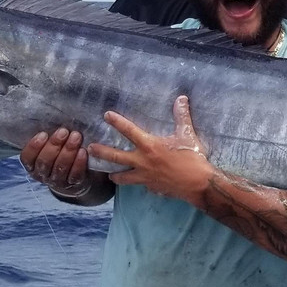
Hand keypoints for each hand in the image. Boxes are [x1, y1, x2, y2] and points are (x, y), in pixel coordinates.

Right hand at [21, 128, 93, 197]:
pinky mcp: (73, 183)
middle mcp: (42, 174)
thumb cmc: (58, 153)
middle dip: (54, 145)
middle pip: (45, 162)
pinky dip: (79, 163)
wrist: (73, 176)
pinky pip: (75, 175)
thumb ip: (47, 137)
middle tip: (63, 131)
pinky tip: (83, 151)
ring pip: (60, 168)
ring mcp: (57, 181)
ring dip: (68, 151)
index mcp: (32, 165)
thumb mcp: (48, 146)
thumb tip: (52, 118)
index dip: (33, 146)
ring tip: (76, 137)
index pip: (27, 158)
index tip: (43, 134)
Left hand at [89, 96, 212, 204]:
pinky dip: (137, 183)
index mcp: (149, 146)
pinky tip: (136, 182)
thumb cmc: (192, 157)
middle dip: (101, 152)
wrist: (197, 183)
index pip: (129, 131)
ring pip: (122, 177)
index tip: (106, 115)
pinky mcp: (150, 187)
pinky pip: (139, 185)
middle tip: (90, 148)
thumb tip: (181, 98)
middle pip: (116, 157)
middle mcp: (142, 161)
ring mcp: (144, 176)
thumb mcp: (187, 133)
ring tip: (108, 174)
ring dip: (114, 175)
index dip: (116, 122)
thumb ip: (181, 116)